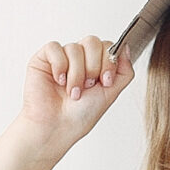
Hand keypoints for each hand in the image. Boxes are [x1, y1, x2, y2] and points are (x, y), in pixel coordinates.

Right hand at [16, 36, 134, 154]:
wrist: (57, 127)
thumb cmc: (81, 115)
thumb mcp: (111, 93)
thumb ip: (124, 71)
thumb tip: (126, 47)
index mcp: (96, 65)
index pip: (107, 46)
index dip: (108, 62)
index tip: (105, 82)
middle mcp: (79, 59)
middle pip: (93, 42)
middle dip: (93, 67)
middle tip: (87, 87)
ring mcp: (62, 57)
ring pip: (74, 47)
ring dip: (76, 74)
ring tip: (72, 92)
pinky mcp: (43, 59)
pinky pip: (54, 48)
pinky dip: (59, 65)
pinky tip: (59, 81)